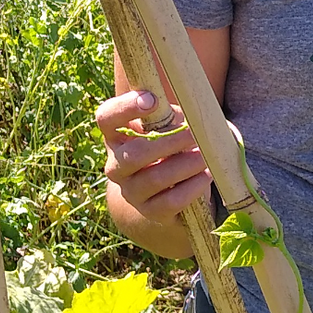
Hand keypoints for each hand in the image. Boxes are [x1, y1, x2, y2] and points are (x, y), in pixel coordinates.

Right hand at [96, 89, 211, 251]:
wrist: (170, 193)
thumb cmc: (170, 147)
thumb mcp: (168, 126)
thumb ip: (169, 116)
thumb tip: (188, 108)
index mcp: (117, 137)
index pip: (106, 118)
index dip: (125, 107)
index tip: (152, 99)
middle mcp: (117, 165)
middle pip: (134, 154)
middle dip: (169, 142)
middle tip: (195, 134)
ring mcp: (131, 191)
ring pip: (154, 178)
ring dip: (184, 165)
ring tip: (205, 156)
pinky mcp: (151, 212)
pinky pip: (171, 201)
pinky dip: (192, 187)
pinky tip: (206, 175)